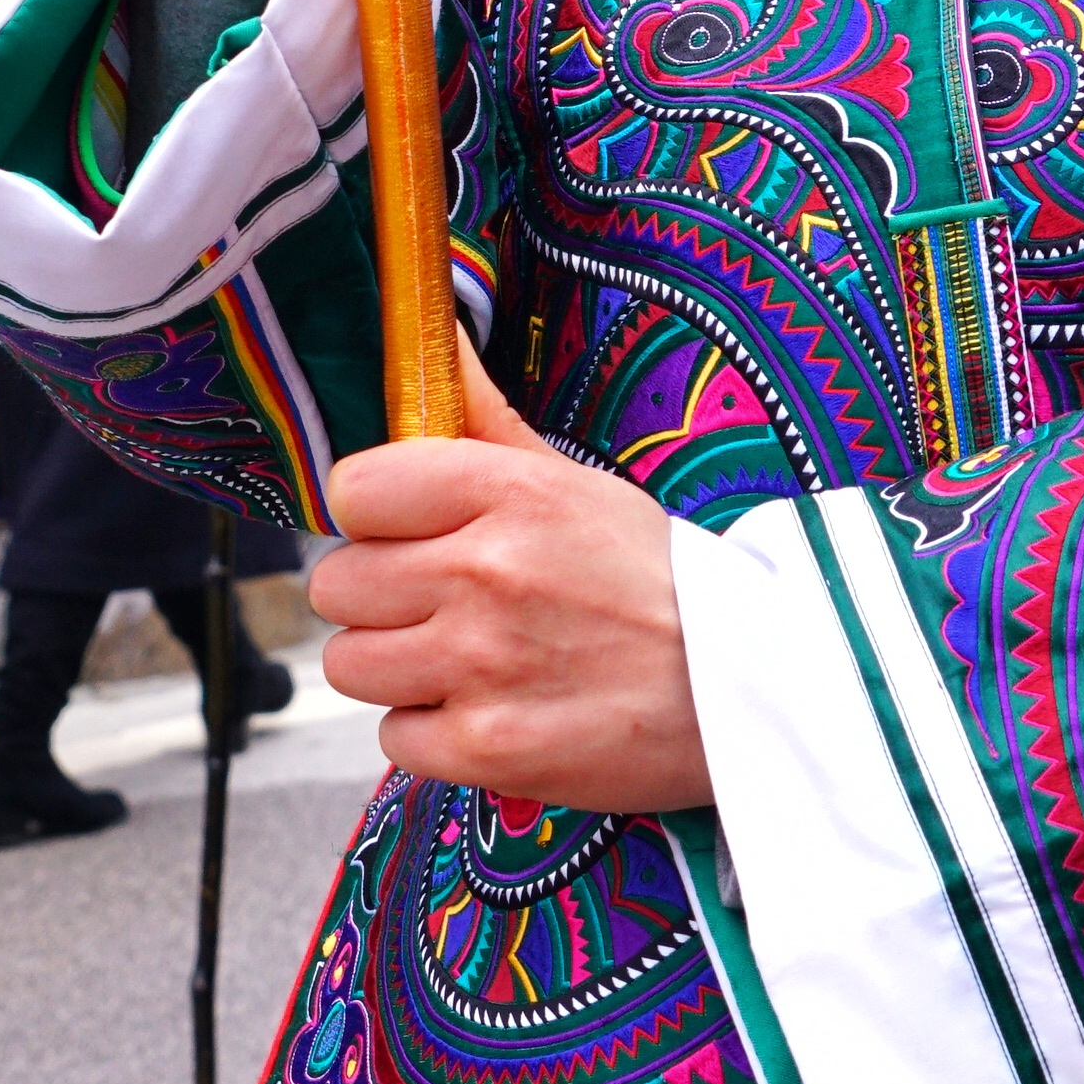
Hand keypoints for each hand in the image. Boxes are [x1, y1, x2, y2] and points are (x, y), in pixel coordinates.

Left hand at [312, 340, 706, 814]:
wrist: (745, 691)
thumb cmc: (653, 579)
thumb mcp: (575, 481)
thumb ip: (486, 418)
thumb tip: (437, 333)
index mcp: (506, 492)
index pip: (354, 491)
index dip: (375, 515)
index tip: (409, 532)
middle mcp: (484, 574)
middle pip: (337, 585)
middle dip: (380, 596)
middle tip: (441, 603)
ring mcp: (480, 667)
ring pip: (351, 664)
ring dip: (399, 668)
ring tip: (468, 660)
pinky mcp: (484, 751)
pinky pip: (392, 737)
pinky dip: (434, 733)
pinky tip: (492, 711)